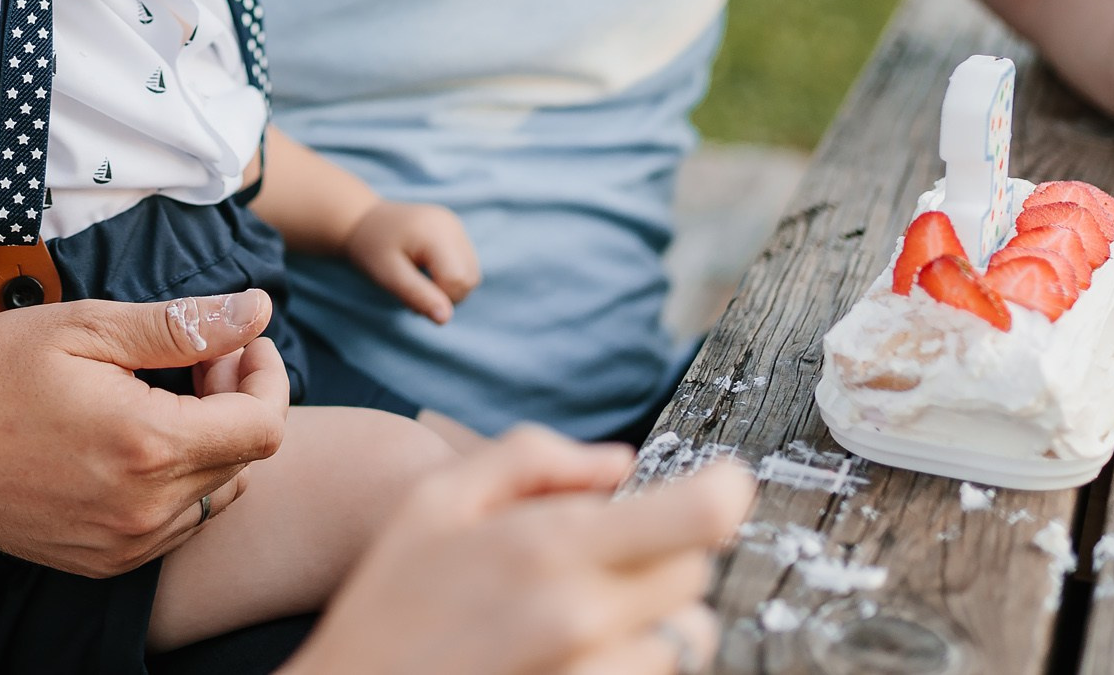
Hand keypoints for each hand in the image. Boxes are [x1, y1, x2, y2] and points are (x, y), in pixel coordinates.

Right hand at [0, 290, 289, 575]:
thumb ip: (181, 325)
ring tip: (165, 396)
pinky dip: (178, 484)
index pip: (264, 425)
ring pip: (216, 497)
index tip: (238, 342)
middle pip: (246, 461)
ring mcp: (121, 545)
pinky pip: (176, 527)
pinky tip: (137, 441)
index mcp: (146, 446)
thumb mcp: (86, 326)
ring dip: (212, 445)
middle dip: (238, 401)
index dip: (266, 375)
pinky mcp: (100, 562)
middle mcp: (142, 510)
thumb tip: (259, 310)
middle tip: (197, 358)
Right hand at [287, 431, 752, 674]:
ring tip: (580, 617)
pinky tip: (572, 656)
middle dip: (663, 552)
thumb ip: (530, 459)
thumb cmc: (388, 606)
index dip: (724, 491)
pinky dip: (630, 661)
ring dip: (653, 617)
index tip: (720, 484)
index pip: (700, 517)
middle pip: (694, 572)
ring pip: (684, 635)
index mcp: (548, 547)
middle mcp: (584, 618)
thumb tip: (617, 463)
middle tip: (604, 555)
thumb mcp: (434, 503)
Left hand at [348, 201, 480, 324]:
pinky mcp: (455, 231)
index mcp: (436, 232)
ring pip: (471, 274)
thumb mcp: (388, 275)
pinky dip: (449, 277)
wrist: (362, 220)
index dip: (438, 299)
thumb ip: (417, 295)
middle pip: (469, 278)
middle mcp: (452, 226)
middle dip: (445, 296)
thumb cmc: (371, 248)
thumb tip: (446, 319)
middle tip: (412, 291)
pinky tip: (425, 272)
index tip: (409, 295)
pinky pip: (465, 265)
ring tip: (418, 282)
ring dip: (448, 288)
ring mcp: (456, 226)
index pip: (457, 280)